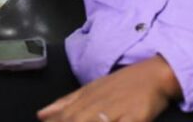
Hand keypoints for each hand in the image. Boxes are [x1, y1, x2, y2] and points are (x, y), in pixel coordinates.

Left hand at [37, 55, 180, 121]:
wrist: (152, 75)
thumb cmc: (119, 86)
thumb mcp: (90, 90)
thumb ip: (66, 103)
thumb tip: (40, 115)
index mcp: (84, 99)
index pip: (62, 116)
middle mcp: (96, 105)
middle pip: (75, 119)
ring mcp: (115, 111)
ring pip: (95, 121)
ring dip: (84, 121)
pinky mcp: (135, 117)